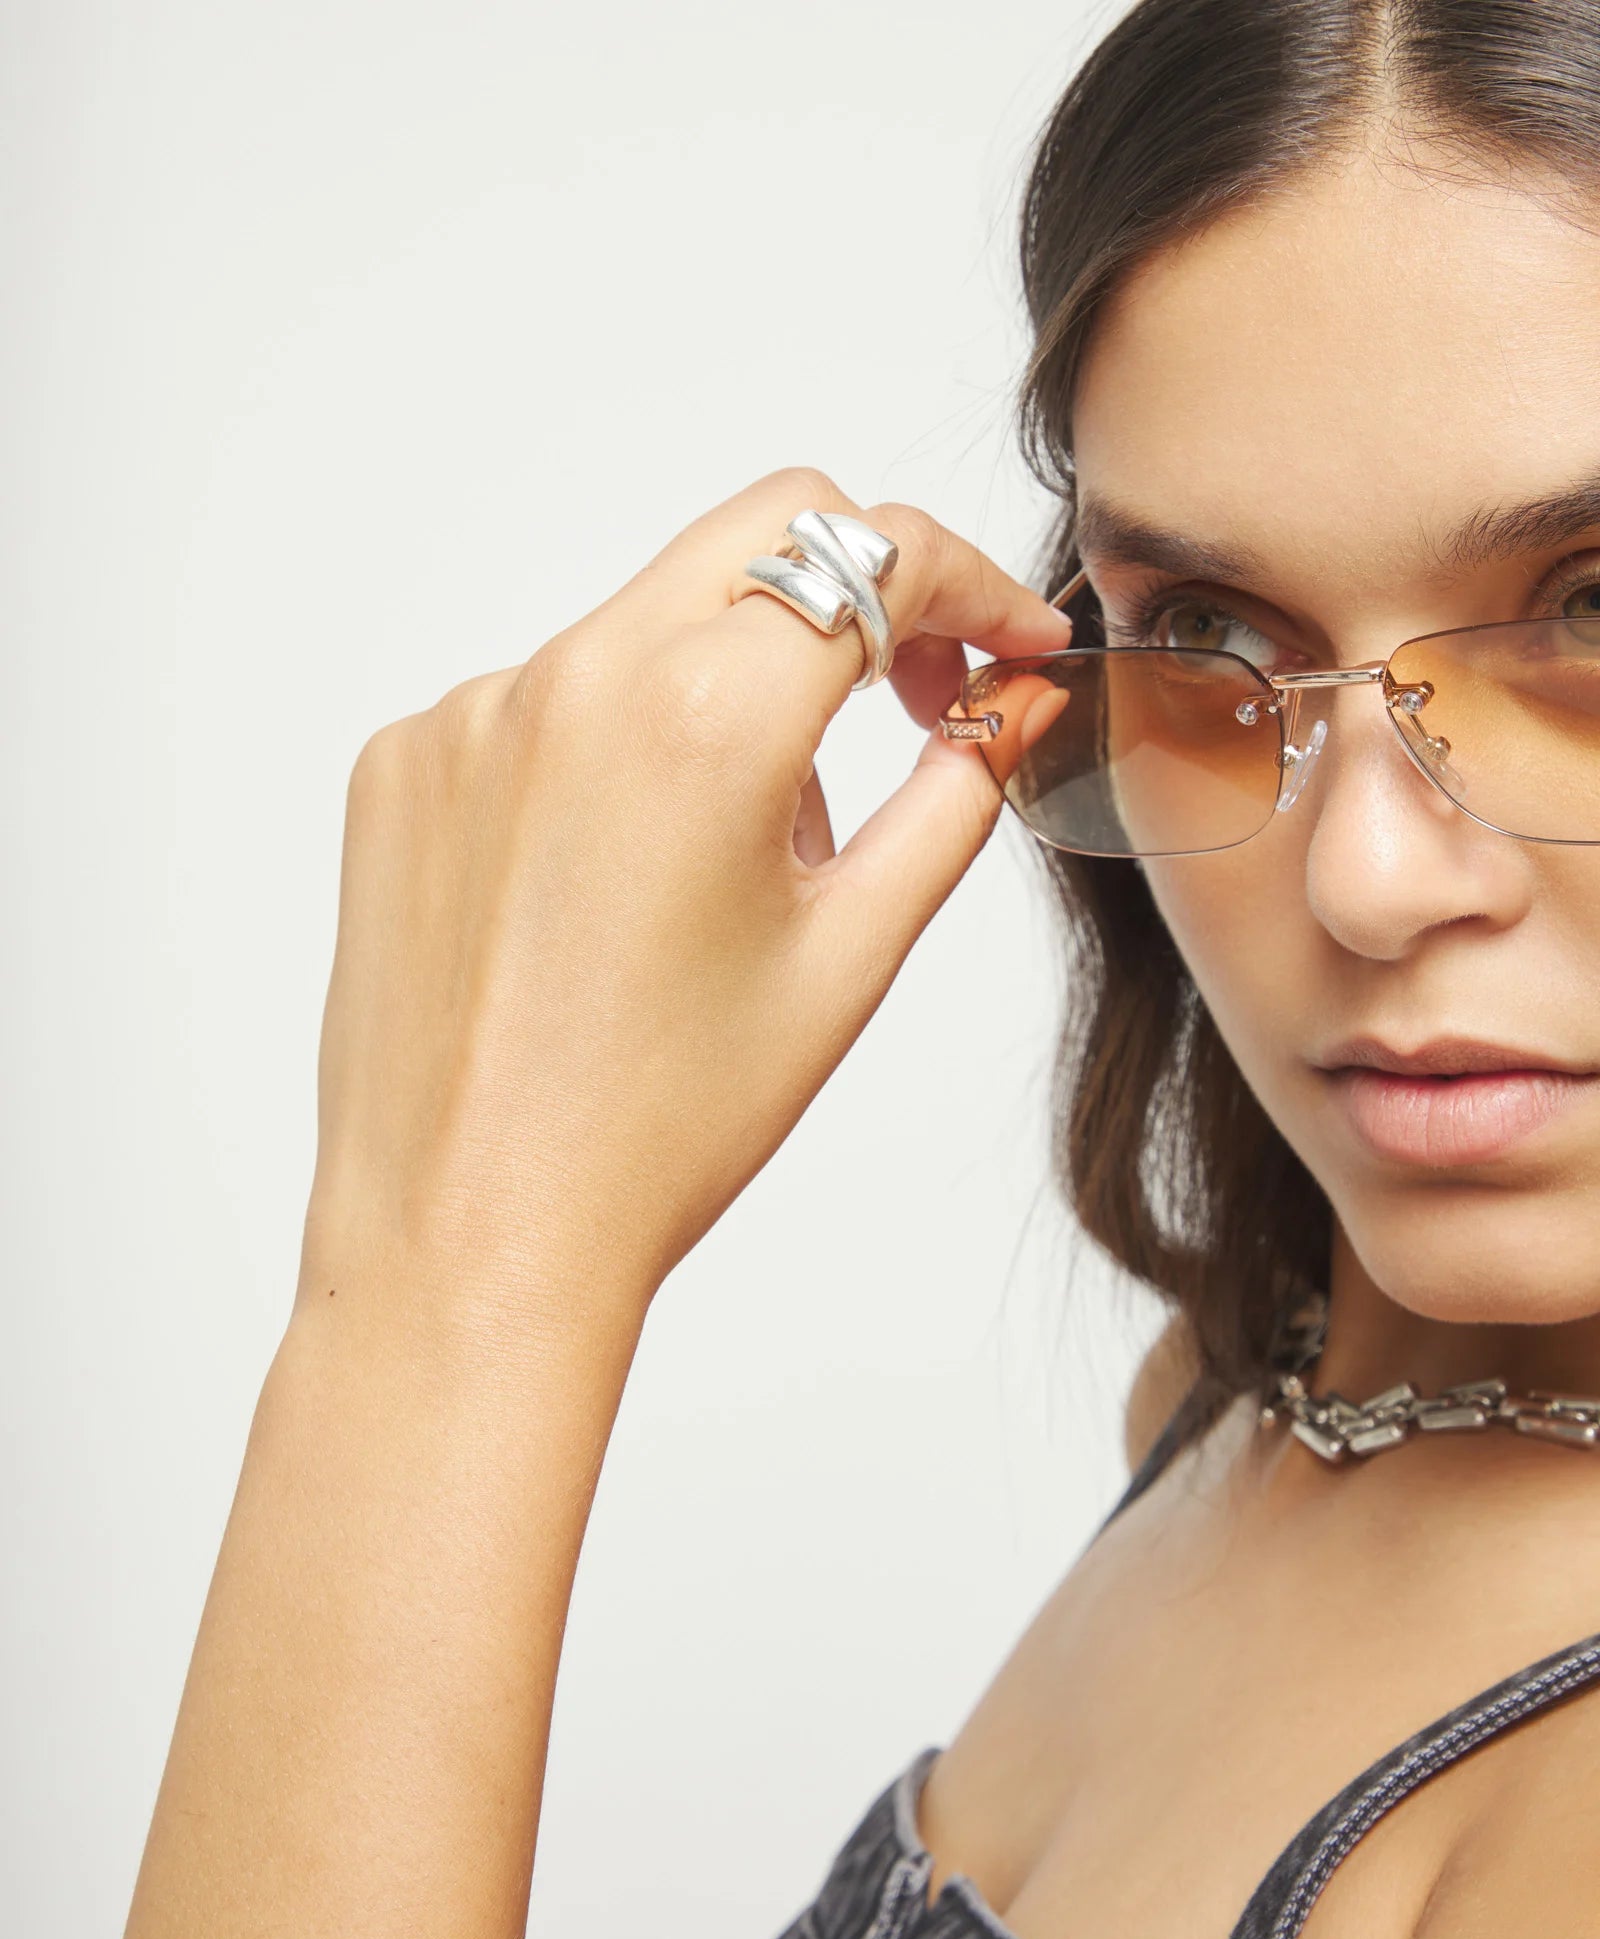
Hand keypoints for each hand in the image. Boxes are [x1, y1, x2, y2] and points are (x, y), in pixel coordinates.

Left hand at [300, 469, 1073, 1329]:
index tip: (1005, 644)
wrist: (474, 1228)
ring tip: (735, 859)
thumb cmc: (662, 1125)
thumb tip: (1011, 706)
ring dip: (728, 688)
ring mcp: (471, 714)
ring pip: (651, 622)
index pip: (873, 555)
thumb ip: (953, 800)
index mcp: (703, 717)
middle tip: (907, 698)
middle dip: (861, 590)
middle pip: (762, 533)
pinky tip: (618, 880)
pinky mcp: (405, 761)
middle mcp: (574, 678)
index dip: (971, 585)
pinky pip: (543, 697)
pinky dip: (612, 747)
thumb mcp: (849, 957)